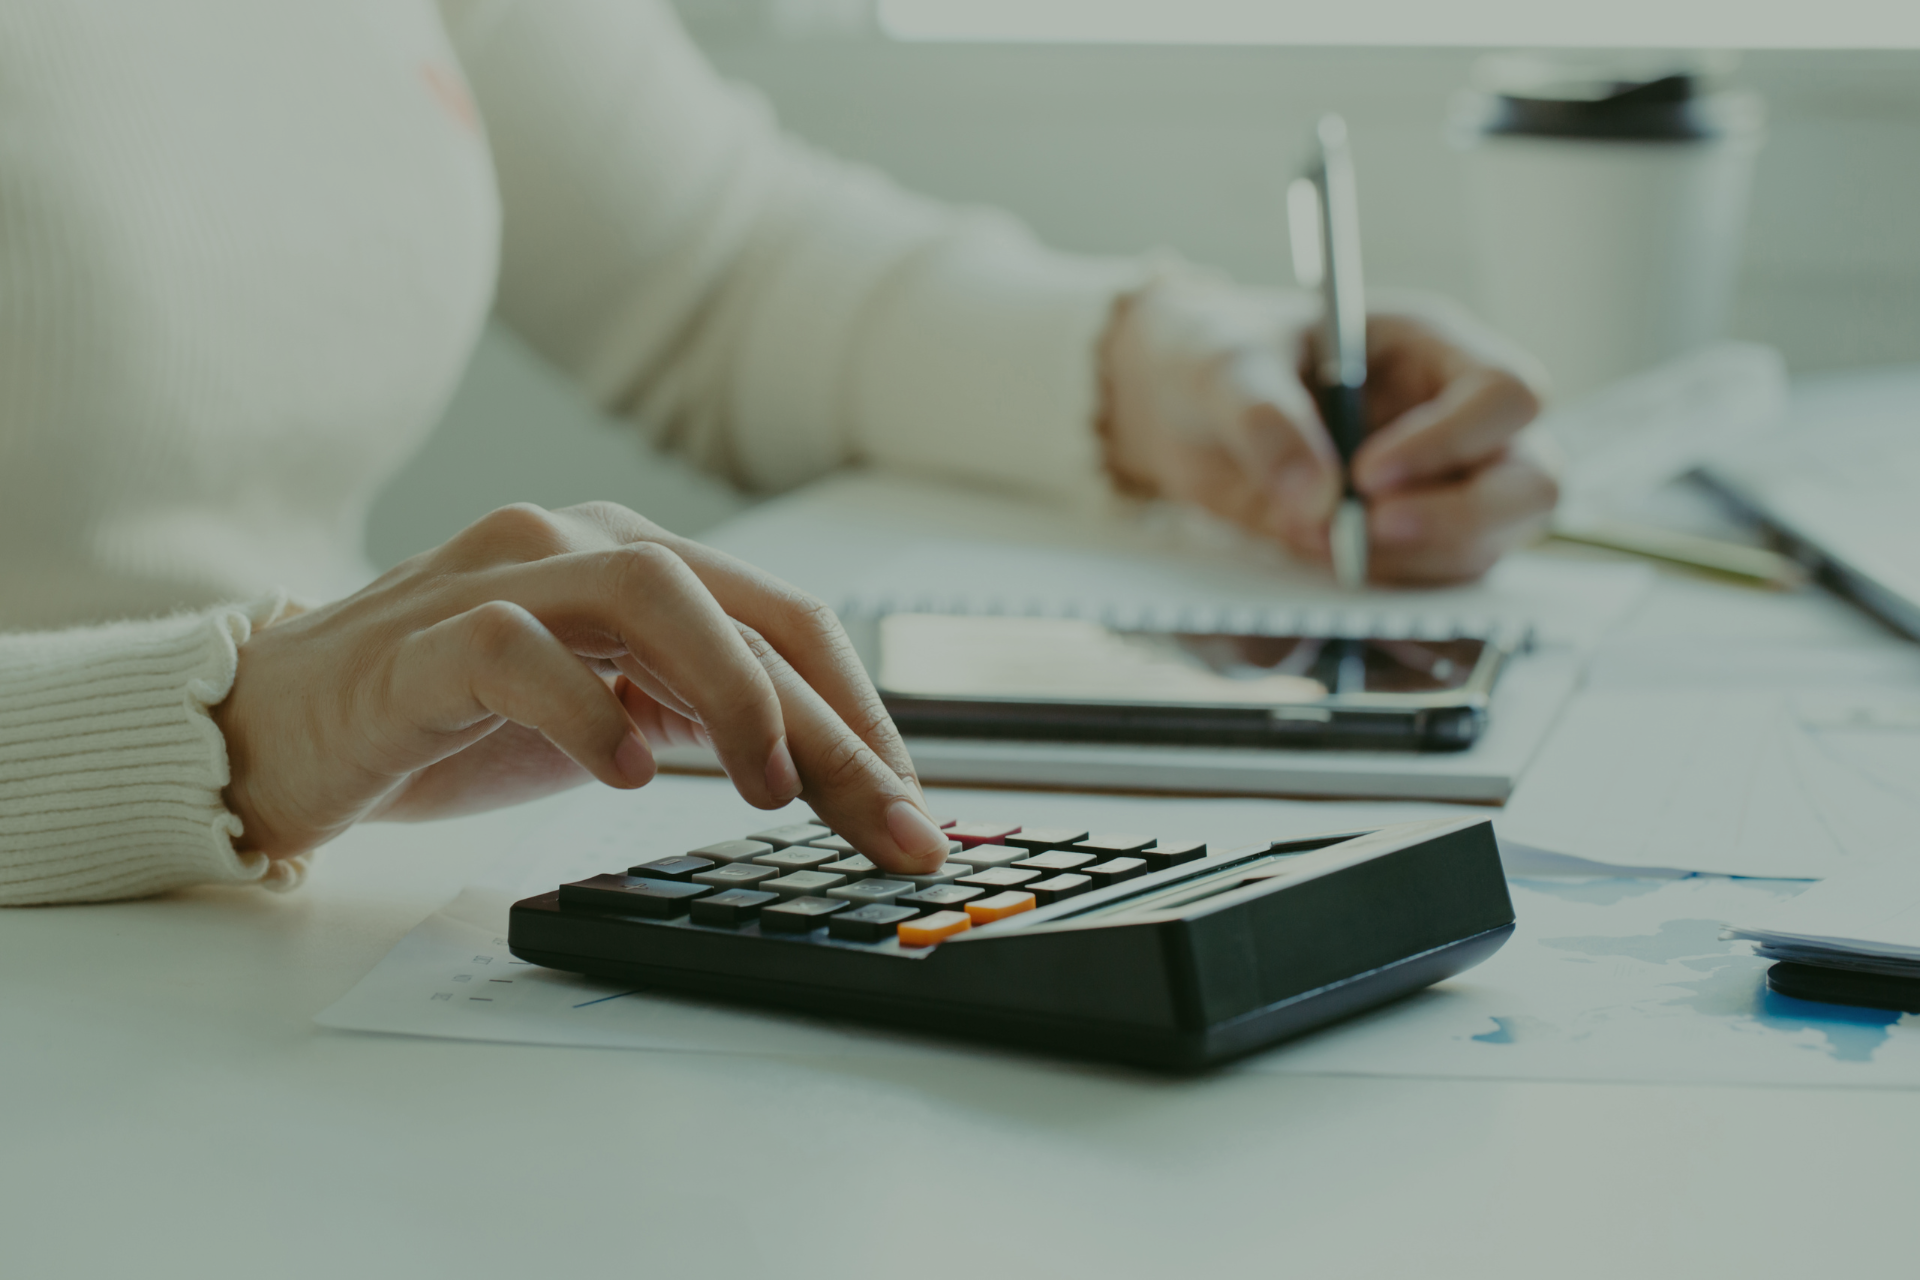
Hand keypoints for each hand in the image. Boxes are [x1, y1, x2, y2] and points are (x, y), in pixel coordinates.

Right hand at [210, 503, 950, 871]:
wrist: (282, 728)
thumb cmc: (451, 719)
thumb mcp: (609, 715)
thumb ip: (700, 713)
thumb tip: (831, 773)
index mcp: (639, 560)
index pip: (788, 623)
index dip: (865, 716)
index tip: (913, 809)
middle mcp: (583, 544)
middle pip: (750, 614)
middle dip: (839, 730)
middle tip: (895, 828)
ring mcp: (503, 577)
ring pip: (655, 591)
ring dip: (735, 694)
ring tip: (770, 792)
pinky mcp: (424, 637)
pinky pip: (517, 647)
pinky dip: (582, 707)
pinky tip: (621, 771)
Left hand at [1098, 271, 1556, 583]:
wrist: (1174, 404)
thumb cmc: (1214, 354)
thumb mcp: (1225, 367)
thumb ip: (1267, 423)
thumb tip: (1315, 502)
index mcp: (1433, 347)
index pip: (1504, 394)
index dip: (1452, 442)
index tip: (1367, 476)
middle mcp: (1454, 418)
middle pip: (1530, 481)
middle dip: (1460, 520)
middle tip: (1366, 534)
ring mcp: (1439, 485)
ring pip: (1487, 544)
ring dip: (1412, 563)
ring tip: (1322, 545)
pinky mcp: (1403, 540)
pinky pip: (1432, 580)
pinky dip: (1385, 586)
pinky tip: (1322, 564)